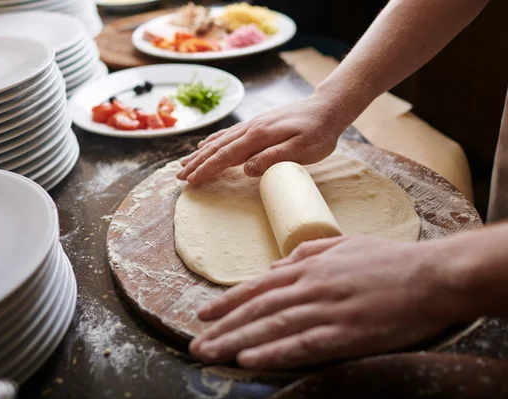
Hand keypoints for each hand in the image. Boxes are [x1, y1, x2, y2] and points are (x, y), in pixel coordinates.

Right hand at [176, 95, 347, 184]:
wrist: (328, 107)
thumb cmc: (319, 133)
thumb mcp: (303, 150)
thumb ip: (274, 158)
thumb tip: (245, 169)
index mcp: (259, 137)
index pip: (226, 156)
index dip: (207, 169)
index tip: (191, 182)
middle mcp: (250, 129)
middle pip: (217, 148)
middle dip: (197, 163)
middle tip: (179, 177)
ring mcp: (252, 125)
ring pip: (220, 140)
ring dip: (201, 153)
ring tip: (184, 164)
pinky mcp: (257, 124)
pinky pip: (228, 134)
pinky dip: (213, 141)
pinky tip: (206, 145)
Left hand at [189, 236, 468, 369]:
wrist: (432, 275)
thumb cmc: (388, 259)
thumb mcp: (342, 245)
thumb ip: (305, 254)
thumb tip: (273, 267)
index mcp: (309, 267)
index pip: (258, 286)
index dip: (227, 300)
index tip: (203, 313)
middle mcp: (311, 287)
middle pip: (257, 309)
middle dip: (222, 326)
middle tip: (194, 341)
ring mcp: (327, 310)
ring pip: (272, 327)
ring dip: (237, 341)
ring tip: (210, 353)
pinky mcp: (346, 333)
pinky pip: (303, 345)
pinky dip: (273, 353)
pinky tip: (250, 360)